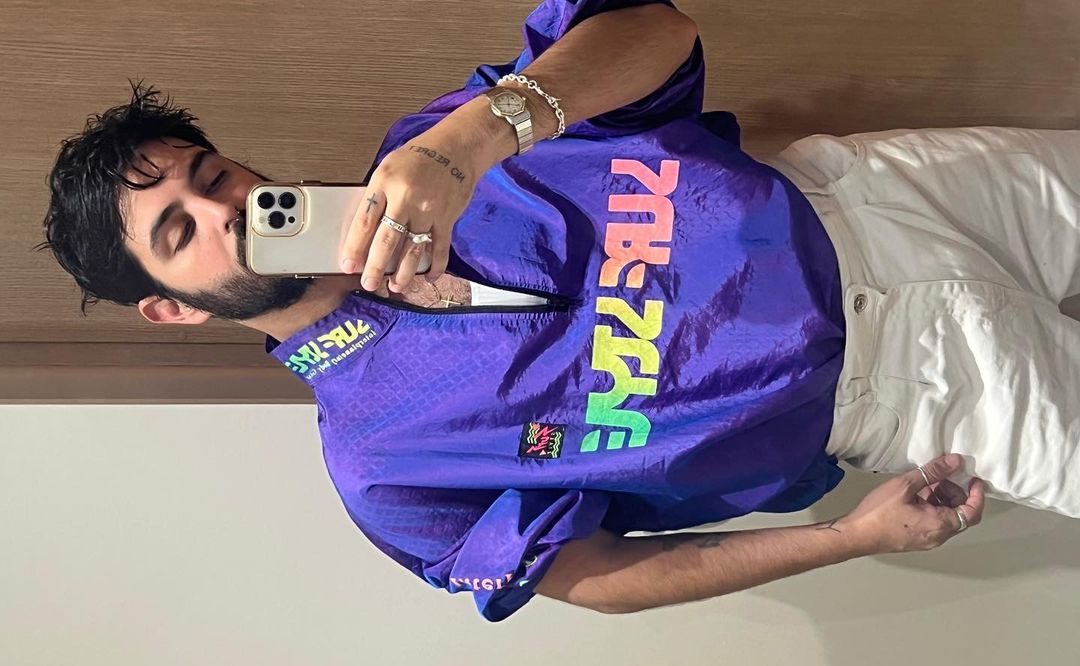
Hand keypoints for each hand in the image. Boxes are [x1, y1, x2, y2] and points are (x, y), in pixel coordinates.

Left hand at [339, 98, 504, 293]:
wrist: (458, 146)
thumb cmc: (420, 156)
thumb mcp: (388, 166)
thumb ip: (377, 196)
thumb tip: (364, 230)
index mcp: (385, 182)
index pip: (365, 221)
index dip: (354, 247)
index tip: (348, 265)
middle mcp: (406, 197)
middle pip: (387, 240)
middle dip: (376, 267)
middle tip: (369, 283)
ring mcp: (429, 209)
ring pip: (413, 249)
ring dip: (404, 273)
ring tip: (396, 287)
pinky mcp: (447, 218)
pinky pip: (439, 248)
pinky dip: (436, 266)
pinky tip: (429, 277)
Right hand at [837, 453, 984, 554]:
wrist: (856, 535)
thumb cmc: (879, 511)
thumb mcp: (905, 486)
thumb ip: (932, 472)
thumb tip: (954, 461)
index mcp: (940, 525)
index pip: (972, 512)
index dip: (976, 494)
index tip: (972, 478)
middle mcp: (938, 536)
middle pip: (961, 515)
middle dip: (956, 493)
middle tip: (941, 477)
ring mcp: (927, 541)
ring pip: (946, 518)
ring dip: (942, 499)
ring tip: (925, 483)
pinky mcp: (916, 540)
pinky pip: (934, 523)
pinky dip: (932, 507)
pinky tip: (915, 495)